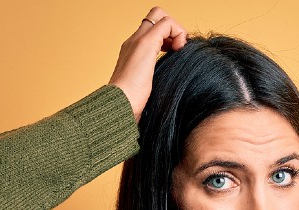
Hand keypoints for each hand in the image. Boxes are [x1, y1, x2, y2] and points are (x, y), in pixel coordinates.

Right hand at [108, 6, 186, 120]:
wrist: (119, 105)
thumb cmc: (131, 103)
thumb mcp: (145, 87)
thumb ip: (152, 79)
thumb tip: (167, 86)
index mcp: (132, 51)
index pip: (151, 30)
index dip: (168, 36)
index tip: (174, 53)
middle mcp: (133, 41)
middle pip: (155, 16)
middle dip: (172, 27)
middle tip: (177, 48)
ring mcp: (138, 40)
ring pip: (160, 15)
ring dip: (176, 30)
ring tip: (179, 50)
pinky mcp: (146, 43)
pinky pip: (167, 24)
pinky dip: (178, 33)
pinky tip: (179, 50)